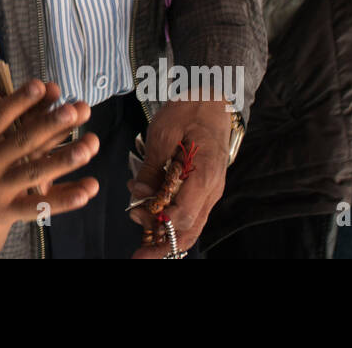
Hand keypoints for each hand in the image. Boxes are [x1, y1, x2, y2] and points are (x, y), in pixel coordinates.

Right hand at [0, 79, 99, 237]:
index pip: (0, 116)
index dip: (21, 100)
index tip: (42, 86)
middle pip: (23, 141)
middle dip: (50, 125)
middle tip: (75, 109)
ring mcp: (0, 188)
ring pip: (35, 172)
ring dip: (64, 159)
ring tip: (91, 145)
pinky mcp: (8, 210)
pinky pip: (38, 206)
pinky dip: (62, 200)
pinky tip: (86, 191)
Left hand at [126, 99, 229, 257]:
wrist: (214, 99)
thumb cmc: (190, 110)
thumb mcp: (164, 132)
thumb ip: (152, 166)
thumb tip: (140, 193)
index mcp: (205, 174)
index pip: (184, 214)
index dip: (161, 222)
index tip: (140, 216)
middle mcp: (211, 189)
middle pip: (189, 230)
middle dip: (162, 244)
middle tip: (138, 252)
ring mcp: (209, 192)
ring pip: (190, 227)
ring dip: (164, 233)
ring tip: (139, 224)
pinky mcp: (203, 190)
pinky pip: (188, 214)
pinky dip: (169, 221)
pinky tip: (149, 214)